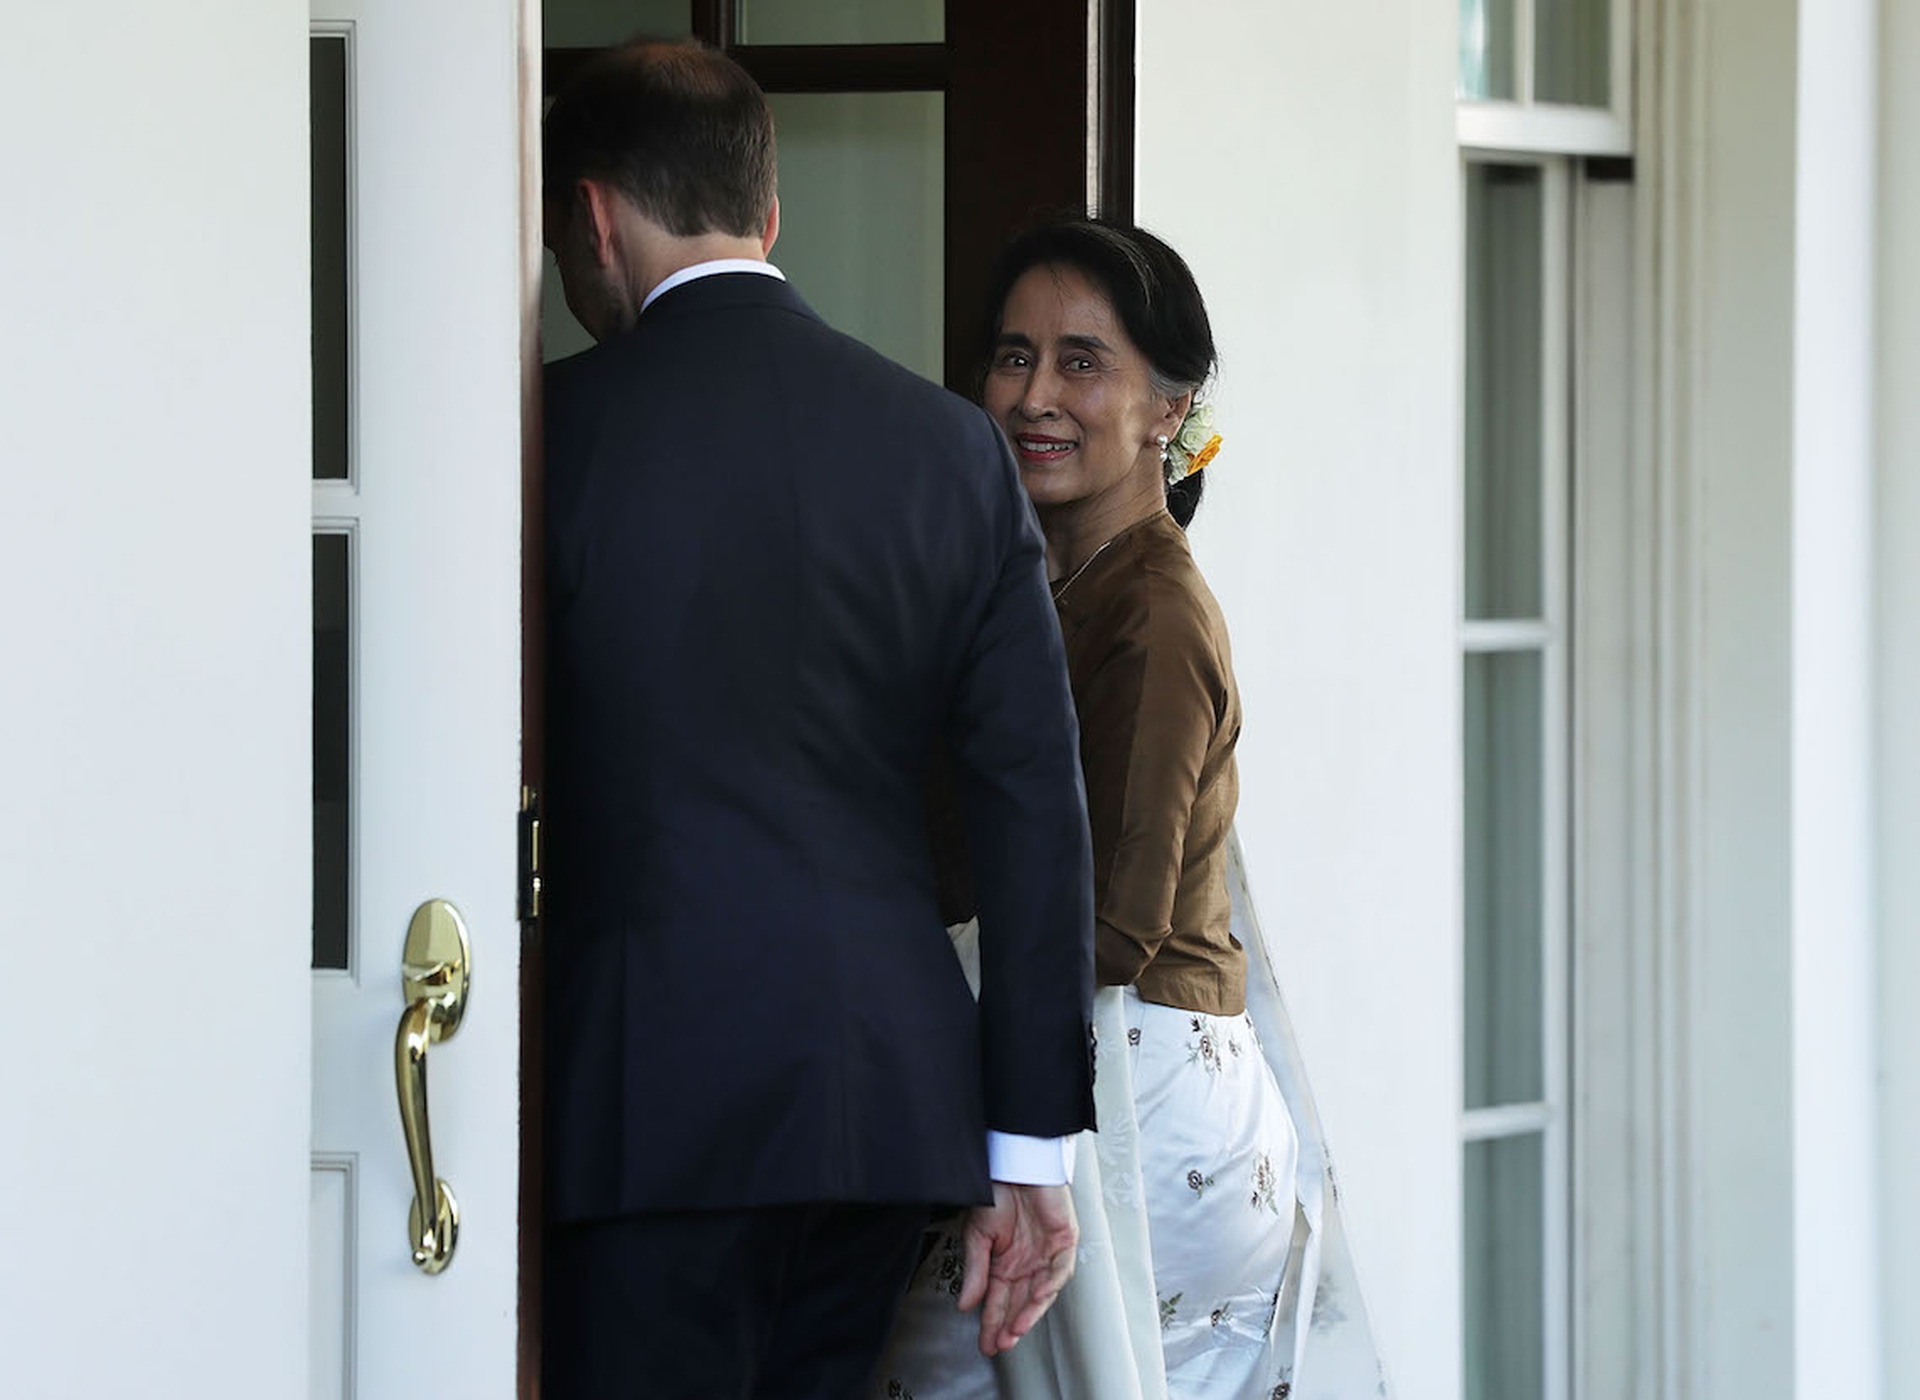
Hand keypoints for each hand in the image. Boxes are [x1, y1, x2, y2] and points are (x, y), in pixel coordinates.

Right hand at [957, 1180, 1078, 1356]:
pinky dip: (1049, 1286)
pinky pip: (1060, 1271)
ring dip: (1028, 1313)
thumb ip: (975, 1271)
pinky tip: (1036, 1299)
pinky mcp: (1064, 1242)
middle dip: (1009, 1325)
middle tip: (999, 1344)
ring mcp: (1047, 1255)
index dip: (991, 1322)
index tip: (985, 1343)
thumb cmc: (997, 1192)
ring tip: (1015, 1330)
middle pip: (1019, 1302)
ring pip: (1041, 1293)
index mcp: (1004, 1262)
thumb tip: (965, 1304)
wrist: (1015, 1163)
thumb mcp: (978, 1235)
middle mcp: (1026, 1263)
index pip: (998, 1300)